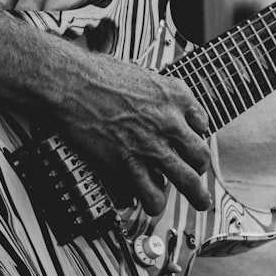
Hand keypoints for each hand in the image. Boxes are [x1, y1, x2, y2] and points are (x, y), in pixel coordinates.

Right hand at [59, 55, 211, 215]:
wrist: (73, 82)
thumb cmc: (99, 73)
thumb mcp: (144, 74)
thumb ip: (158, 92)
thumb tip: (157, 102)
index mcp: (176, 96)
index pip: (203, 122)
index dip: (197, 134)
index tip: (190, 139)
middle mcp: (171, 122)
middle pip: (201, 154)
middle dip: (201, 167)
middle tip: (198, 172)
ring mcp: (152, 145)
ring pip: (188, 180)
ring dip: (196, 195)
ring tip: (200, 202)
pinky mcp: (129, 163)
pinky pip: (153, 194)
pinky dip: (155, 202)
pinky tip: (153, 202)